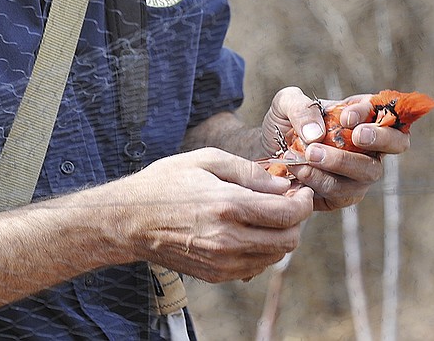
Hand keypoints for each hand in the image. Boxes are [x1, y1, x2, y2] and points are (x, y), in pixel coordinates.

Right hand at [111, 147, 312, 281]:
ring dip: (280, 236)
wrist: (130, 220)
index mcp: (228, 206)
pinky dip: (261, 249)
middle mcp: (229, 239)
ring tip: (265, 215)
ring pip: (275, 256)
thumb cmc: (165, 183)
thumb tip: (281, 183)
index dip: (303, 202)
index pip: (288, 214)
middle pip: (289, 240)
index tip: (300, 191)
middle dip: (296, 220)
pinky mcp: (216, 274)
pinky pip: (255, 266)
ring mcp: (223, 261)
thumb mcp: (205, 160)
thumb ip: (248, 171)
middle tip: (287, 202)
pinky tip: (246, 230)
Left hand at [261, 87, 410, 210]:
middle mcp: (368, 145)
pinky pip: (342, 193)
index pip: (383, 110)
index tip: (346, 117)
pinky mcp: (343, 195)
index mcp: (361, 115)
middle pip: (396, 143)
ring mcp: (360, 173)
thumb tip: (316, 134)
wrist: (264, 152)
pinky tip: (300, 172)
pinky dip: (320, 182)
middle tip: (354, 136)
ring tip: (307, 155)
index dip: (371, 114)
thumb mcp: (285, 103)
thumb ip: (301, 108)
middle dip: (377, 139)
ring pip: (367, 173)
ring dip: (338, 163)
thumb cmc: (282, 123)